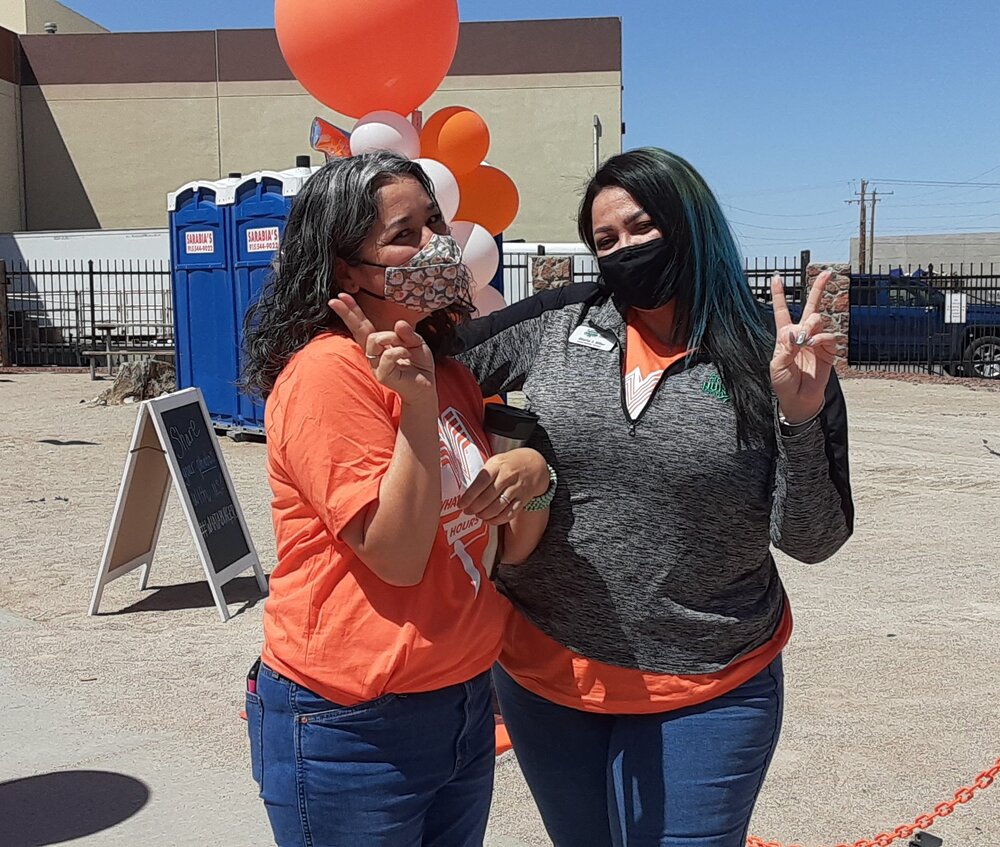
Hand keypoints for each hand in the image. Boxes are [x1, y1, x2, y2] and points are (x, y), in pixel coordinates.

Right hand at [329, 293, 435, 403]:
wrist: (426, 388)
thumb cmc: (420, 366)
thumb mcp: (417, 342)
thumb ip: (407, 333)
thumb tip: (398, 323)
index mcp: (381, 343)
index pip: (364, 325)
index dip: (353, 311)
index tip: (340, 297)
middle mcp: (374, 353)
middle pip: (358, 329)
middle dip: (348, 313)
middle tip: (335, 299)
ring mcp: (376, 364)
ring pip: (375, 339)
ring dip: (393, 338)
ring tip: (406, 348)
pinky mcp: (382, 374)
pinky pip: (388, 354)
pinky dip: (401, 351)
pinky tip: (408, 356)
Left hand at [458, 448, 549, 525]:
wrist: (535, 464)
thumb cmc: (511, 463)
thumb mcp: (496, 461)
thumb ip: (484, 474)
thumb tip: (467, 491)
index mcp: (497, 465)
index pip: (480, 483)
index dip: (469, 496)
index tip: (461, 504)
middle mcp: (507, 477)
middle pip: (487, 498)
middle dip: (474, 508)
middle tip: (468, 511)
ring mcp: (517, 488)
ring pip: (498, 507)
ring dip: (485, 515)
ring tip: (478, 515)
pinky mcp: (524, 499)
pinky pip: (509, 513)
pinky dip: (498, 520)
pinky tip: (490, 520)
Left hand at [770, 271, 837, 423]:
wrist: (798, 401)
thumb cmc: (784, 384)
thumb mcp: (777, 365)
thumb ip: (785, 347)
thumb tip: (796, 331)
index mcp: (785, 336)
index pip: (782, 311)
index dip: (779, 295)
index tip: (776, 277)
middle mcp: (802, 335)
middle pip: (811, 306)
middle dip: (819, 288)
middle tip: (827, 273)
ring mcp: (816, 341)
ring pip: (817, 319)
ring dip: (810, 325)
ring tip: (804, 340)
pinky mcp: (828, 351)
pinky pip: (828, 336)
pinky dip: (820, 338)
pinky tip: (812, 345)